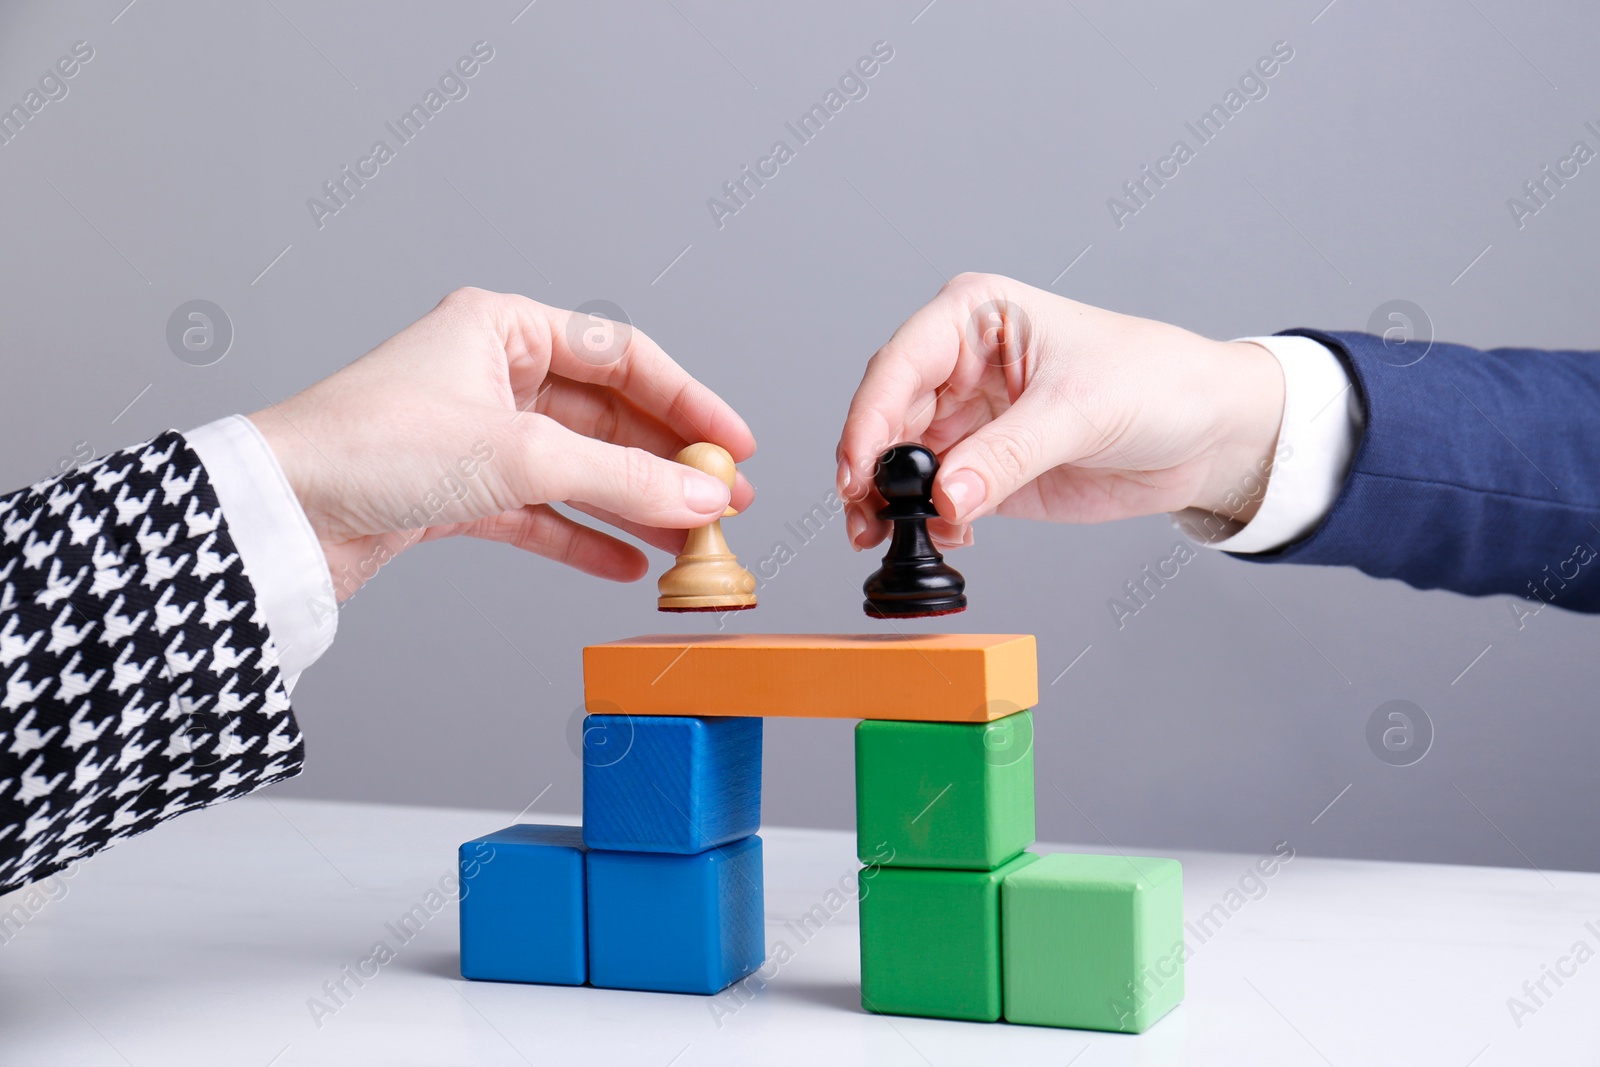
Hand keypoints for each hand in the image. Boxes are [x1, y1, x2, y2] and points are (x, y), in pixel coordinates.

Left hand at [249, 288, 754, 600]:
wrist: (281, 517)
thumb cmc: (370, 449)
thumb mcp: (520, 456)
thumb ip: (624, 477)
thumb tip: (705, 495)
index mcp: (504, 329)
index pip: (623, 358)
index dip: (688, 401)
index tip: (735, 447)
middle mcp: (494, 375)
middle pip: (607, 418)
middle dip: (667, 464)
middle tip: (723, 505)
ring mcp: (478, 435)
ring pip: (579, 469)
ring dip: (635, 506)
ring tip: (688, 543)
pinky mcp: (459, 491)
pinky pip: (543, 512)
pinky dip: (584, 537)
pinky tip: (627, 563)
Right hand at [835, 273, 1283, 549]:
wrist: (1208, 434)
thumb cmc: (1158, 382)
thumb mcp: (1081, 411)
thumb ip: (1008, 454)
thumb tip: (946, 495)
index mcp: (974, 318)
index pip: (899, 364)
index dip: (870, 417)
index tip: (859, 469)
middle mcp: (960, 365)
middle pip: (886, 416)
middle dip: (870, 468)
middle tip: (866, 516)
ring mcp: (969, 419)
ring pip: (900, 462)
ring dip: (888, 502)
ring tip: (886, 536)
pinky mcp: (984, 467)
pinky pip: (934, 497)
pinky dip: (926, 521)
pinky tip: (945, 535)